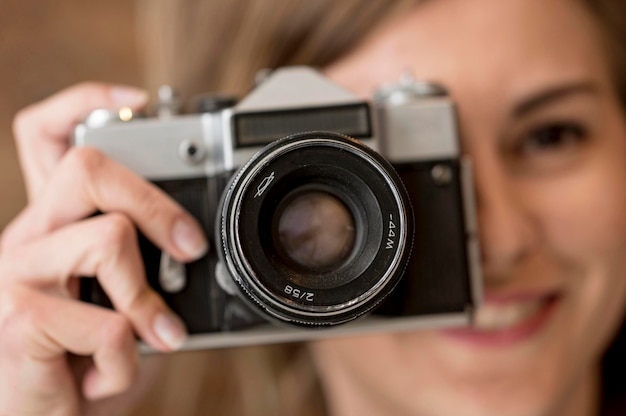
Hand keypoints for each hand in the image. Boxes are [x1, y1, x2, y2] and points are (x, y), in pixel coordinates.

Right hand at [0, 85, 208, 414]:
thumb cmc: (87, 356)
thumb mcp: (122, 296)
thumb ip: (144, 260)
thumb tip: (194, 243)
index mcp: (53, 222)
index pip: (47, 135)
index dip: (87, 103)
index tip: (138, 102)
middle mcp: (28, 235)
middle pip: (88, 166)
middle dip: (157, 204)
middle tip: (190, 248)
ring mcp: (17, 274)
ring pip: (108, 239)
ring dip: (146, 301)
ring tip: (151, 336)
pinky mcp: (18, 321)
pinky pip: (106, 323)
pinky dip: (126, 361)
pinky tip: (105, 375)